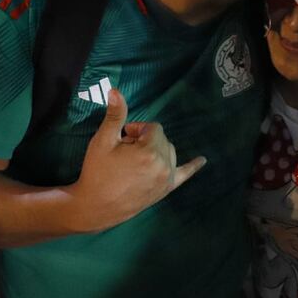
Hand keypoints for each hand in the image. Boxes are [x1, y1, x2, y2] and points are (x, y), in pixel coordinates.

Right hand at [66, 89, 205, 231]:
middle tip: (125, 150)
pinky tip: (202, 160)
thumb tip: (116, 90)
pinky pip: (184, 174)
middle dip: (145, 140)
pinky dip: (192, 166)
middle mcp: (163, 165)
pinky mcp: (166, 190)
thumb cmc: (97, 172)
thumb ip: (115, 115)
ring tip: (135, 160)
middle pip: (162, 139)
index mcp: (150, 151)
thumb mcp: (103, 141)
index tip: (122, 137)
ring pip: (169, 152)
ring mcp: (166, 179)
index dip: (136, 129)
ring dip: (156, 150)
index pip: (153, 128)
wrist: (95, 207)